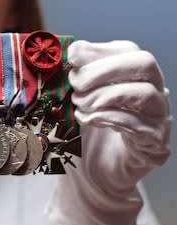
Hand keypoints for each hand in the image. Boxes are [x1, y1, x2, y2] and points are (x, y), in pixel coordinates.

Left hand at [46, 40, 171, 224]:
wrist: (95, 174)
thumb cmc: (86, 132)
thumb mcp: (75, 100)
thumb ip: (75, 77)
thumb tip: (66, 51)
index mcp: (134, 77)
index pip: (127, 50)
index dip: (98, 50)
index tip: (71, 57)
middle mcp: (153, 93)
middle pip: (145, 63)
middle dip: (104, 70)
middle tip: (75, 83)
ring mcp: (158, 119)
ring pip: (146, 94)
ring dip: (105, 96)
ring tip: (80, 105)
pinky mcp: (154, 146)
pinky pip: (140, 126)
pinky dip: (109, 118)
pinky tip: (89, 120)